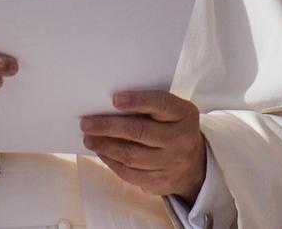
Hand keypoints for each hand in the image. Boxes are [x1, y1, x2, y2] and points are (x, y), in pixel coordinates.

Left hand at [80, 91, 206, 201]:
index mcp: (184, 115)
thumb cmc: (174, 129)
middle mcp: (181, 139)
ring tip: (88, 137)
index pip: (160, 104)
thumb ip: (150, 106)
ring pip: (131, 155)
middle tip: (87, 122)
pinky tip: (101, 152)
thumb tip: (109, 104)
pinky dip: (111, 161)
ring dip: (105, 146)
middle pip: (140, 132)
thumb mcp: (173, 112)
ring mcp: (171, 163)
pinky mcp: (160, 181)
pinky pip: (130, 173)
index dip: (137, 101)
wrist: (194, 165)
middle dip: (109, 127)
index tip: (114, 99)